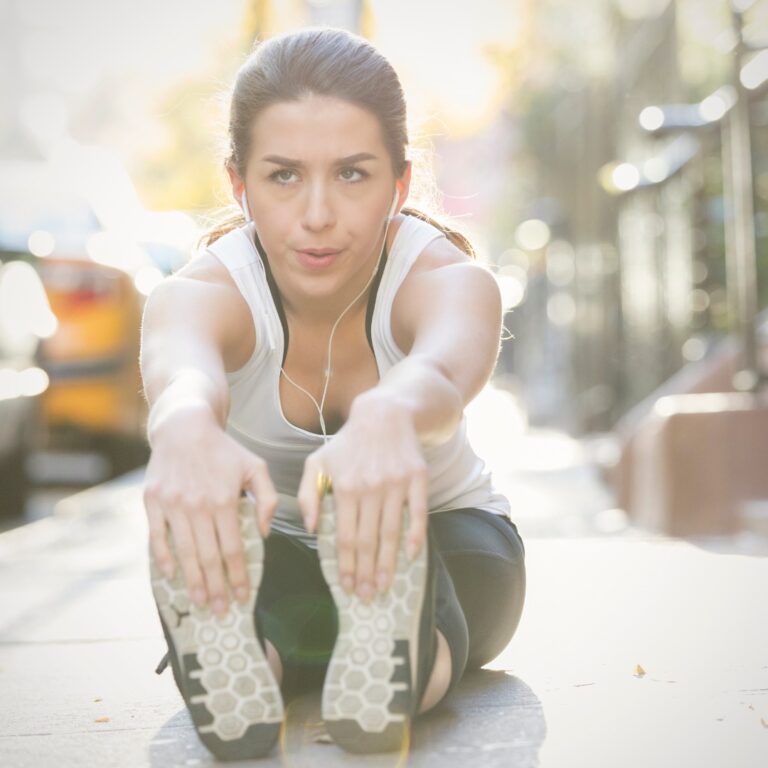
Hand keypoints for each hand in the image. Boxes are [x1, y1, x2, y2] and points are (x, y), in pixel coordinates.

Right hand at [143, 410, 278, 615]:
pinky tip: (171, 576)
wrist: (185, 426)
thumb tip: (264, 533)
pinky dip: (163, 559)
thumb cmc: (224, 450)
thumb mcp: (256, 467)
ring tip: (200, 601)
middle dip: (217, 587)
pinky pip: (156, 537)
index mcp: (225, 500)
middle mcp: (198, 505)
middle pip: (208, 557)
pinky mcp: (152, 501)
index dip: (239, 575)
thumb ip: (267, 499)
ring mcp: (172, 504)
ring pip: (184, 552)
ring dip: (192, 581)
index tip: (243, 596)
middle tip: (222, 610)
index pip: (234, 548)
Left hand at [297, 397, 427, 601]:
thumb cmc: (348, 443)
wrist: (384, 415)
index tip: (348, 587)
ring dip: (388, 563)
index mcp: (344, 488)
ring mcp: (396, 484)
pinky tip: (412, 556)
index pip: (345, 537)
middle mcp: (370, 488)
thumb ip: (308, 494)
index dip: (347, 565)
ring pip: (392, 532)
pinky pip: (419, 513)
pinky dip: (416, 536)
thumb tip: (309, 526)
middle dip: (367, 572)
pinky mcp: (417, 479)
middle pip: (368, 540)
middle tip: (367, 595)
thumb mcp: (317, 462)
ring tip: (385, 585)